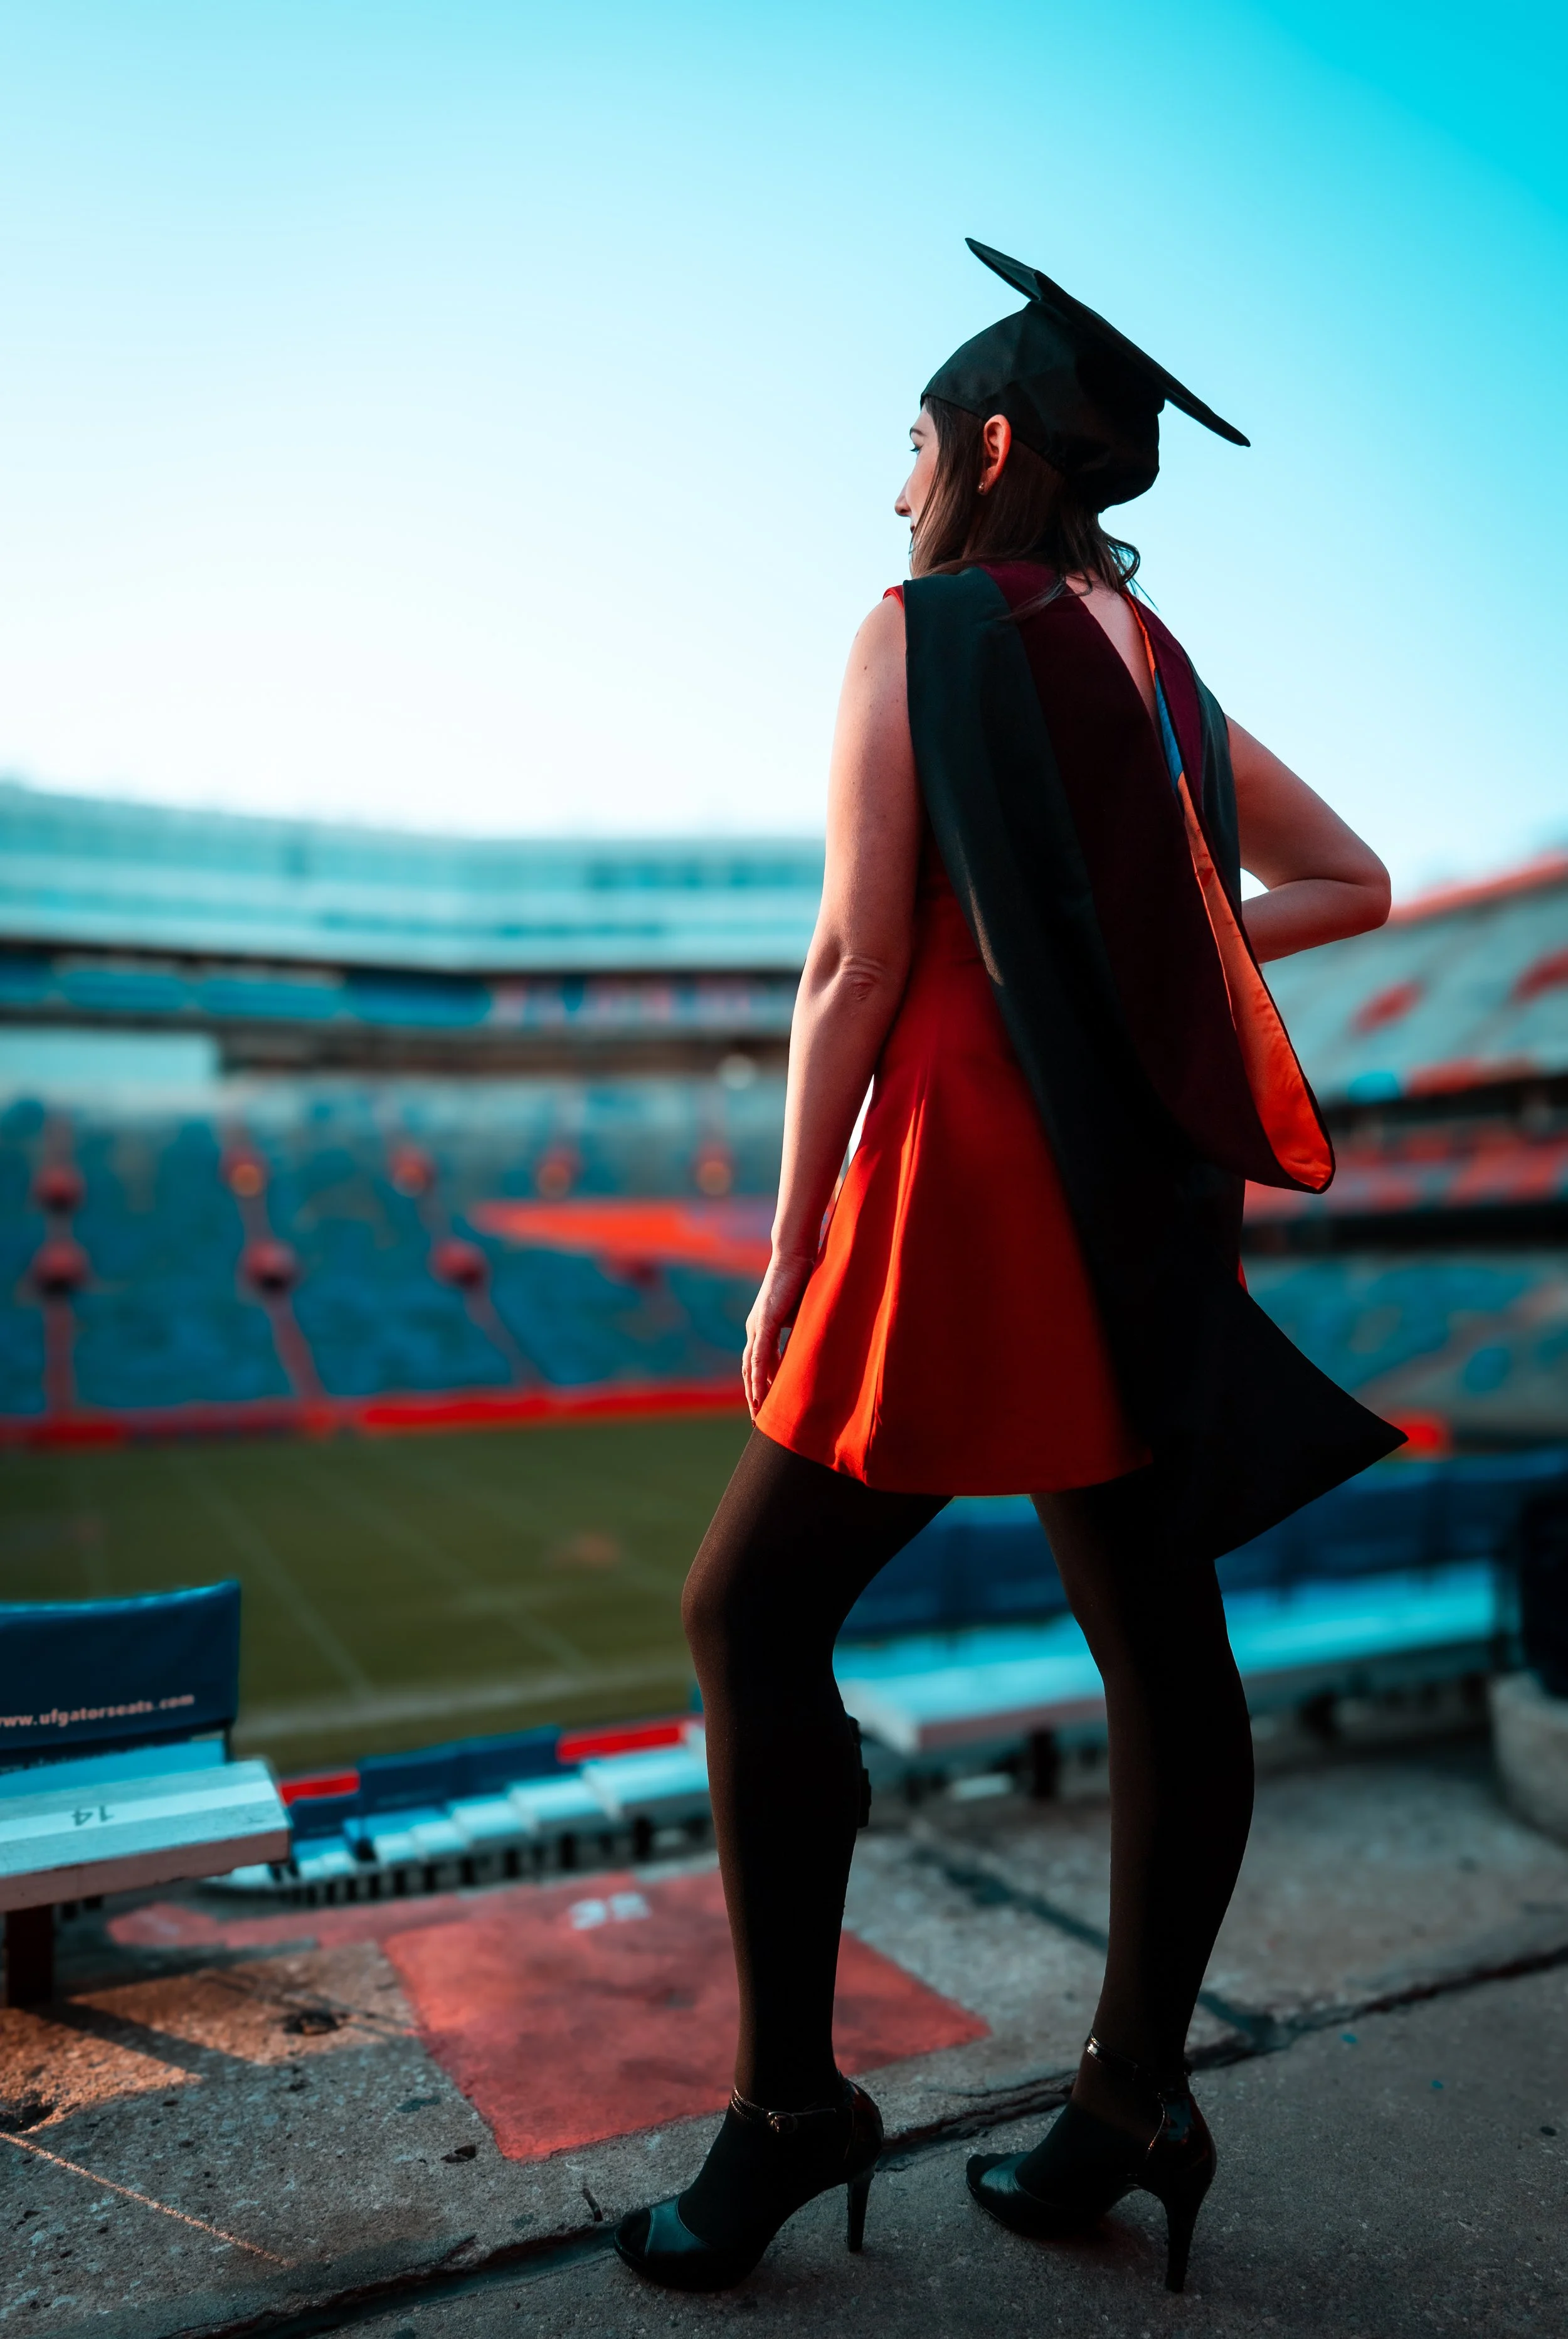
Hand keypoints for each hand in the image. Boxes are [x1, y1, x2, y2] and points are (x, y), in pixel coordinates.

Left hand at [742, 1245, 815, 1417]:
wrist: (796, 1255)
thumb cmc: (802, 1281)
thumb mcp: (801, 1316)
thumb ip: (800, 1335)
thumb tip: (808, 1353)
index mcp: (762, 1327)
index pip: (757, 1363)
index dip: (760, 1385)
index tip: (764, 1407)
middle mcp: (754, 1329)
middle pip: (749, 1370)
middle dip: (753, 1395)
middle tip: (757, 1420)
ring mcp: (757, 1325)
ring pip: (752, 1367)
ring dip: (754, 1391)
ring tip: (758, 1413)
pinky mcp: (765, 1321)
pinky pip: (759, 1355)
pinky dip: (759, 1375)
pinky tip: (760, 1392)